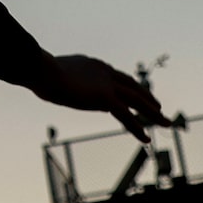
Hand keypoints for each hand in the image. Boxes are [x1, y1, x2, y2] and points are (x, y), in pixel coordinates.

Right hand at [33, 53, 166, 142]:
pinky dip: (137, 128)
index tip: (131, 92)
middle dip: (146, 96)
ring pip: (136, 100)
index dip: (125, 85)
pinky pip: (126, 116)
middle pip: (131, 85)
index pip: (114, 75)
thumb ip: (60, 79)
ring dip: (153, 112)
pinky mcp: (105, 98)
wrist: (40, 69)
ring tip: (165, 121)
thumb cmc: (36, 70)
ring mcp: (106, 85)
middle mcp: (104, 71)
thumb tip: (54, 83)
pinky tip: (145, 139)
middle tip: (157, 105)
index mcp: (92, 64)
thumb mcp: (52, 74)